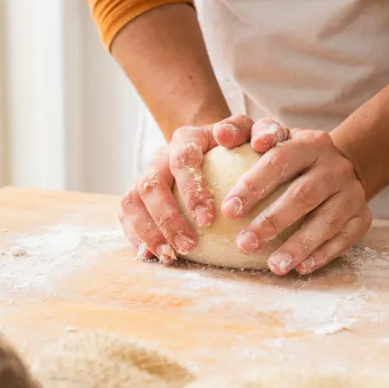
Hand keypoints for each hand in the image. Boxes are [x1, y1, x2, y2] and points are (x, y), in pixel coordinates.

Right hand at [118, 114, 254, 262]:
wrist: (211, 147)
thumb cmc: (238, 145)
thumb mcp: (254, 134)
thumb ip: (261, 130)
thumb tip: (251, 141)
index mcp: (187, 138)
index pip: (182, 161)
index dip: (191, 191)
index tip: (208, 220)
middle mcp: (160, 156)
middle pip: (151, 185)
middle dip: (167, 218)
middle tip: (189, 245)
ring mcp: (145, 175)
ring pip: (132, 201)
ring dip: (149, 231)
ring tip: (170, 256)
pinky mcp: (138, 195)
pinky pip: (127, 215)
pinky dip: (136, 236)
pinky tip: (152, 257)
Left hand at [224, 120, 371, 275]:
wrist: (338, 167)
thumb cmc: (290, 155)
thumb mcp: (270, 135)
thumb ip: (243, 131)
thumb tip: (222, 134)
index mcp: (310, 143)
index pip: (279, 161)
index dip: (253, 186)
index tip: (229, 211)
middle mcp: (335, 167)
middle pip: (304, 195)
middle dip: (273, 222)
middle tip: (245, 244)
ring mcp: (352, 193)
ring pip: (328, 221)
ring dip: (299, 246)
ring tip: (274, 266)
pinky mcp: (362, 217)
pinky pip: (345, 238)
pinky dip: (323, 254)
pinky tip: (301, 268)